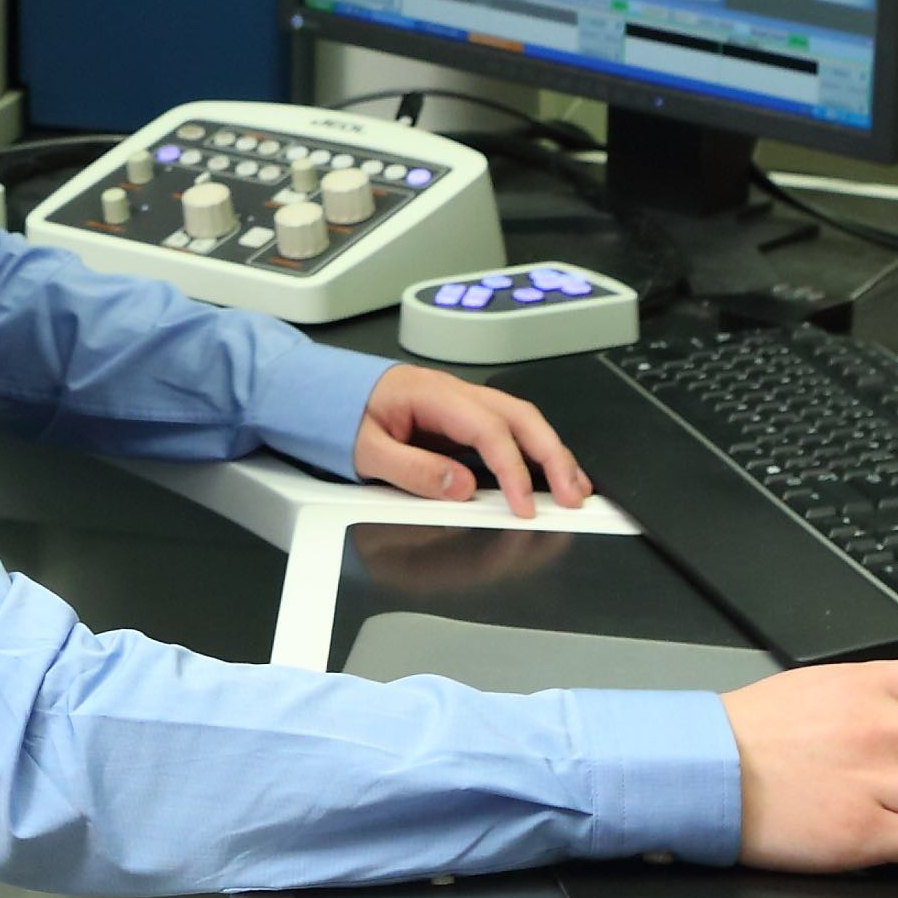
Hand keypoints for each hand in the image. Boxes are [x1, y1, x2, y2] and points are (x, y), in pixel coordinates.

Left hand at [351, 364, 589, 515]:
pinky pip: (506, 431)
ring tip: (575, 489)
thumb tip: (462, 487)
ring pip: (520, 421)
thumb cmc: (340, 414)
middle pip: (520, 417)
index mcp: (432, 394)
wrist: (322, 392)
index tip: (525, 505)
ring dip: (551, 453)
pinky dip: (533, 452)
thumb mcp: (364, 449)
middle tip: (574, 496)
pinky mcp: (461, 419)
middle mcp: (454, 393)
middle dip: (553, 455)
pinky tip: (547, 475)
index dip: (513, 468)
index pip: (488, 429)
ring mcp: (461, 403)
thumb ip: (411, 469)